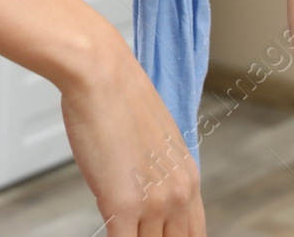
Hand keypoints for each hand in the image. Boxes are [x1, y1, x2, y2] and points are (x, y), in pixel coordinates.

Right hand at [59, 25, 206, 235]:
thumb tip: (141, 187)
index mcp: (189, 178)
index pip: (194, 235)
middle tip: (134, 230)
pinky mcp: (121, 204)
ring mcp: (152, 202)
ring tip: (118, 226)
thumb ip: (156, 171)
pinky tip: (106, 232)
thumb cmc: (117, 96)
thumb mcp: (154, 138)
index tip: (157, 236)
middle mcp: (177, 194)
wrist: (100, 72)